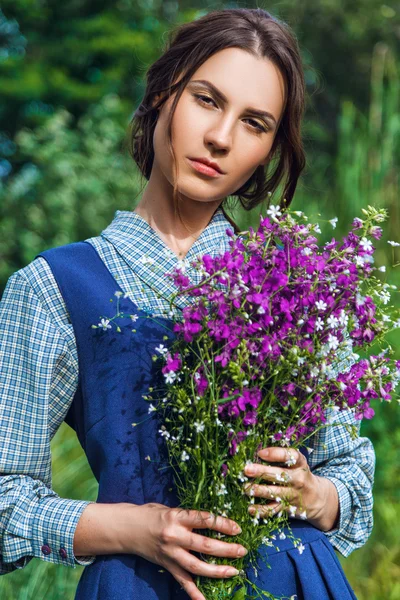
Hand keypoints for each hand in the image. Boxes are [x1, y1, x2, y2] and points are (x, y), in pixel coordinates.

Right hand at [125, 502, 247, 599]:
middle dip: (227, 549)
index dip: (223, 525)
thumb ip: (189, 516)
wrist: (127, 528)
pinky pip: (183, 582)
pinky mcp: (167, 566)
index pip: (205, 520)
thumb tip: (212, 520)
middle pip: (205, 546)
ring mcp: (170, 554)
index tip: (237, 529)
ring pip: (197, 566)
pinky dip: (195, 594)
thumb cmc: (151, 514)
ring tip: (234, 571)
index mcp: (177, 517)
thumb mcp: (170, 508)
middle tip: (242, 550)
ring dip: (217, 570)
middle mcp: (174, 536)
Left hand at [243, 447, 339, 531]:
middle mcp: (298, 479)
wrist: (316, 498)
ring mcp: (293, 494)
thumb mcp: (296, 463)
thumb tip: (256, 453)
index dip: (275, 454)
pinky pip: (274, 510)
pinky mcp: (288, 508)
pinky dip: (261, 510)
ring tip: (246, 488)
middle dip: (262, 472)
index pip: (291, 456)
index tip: (260, 453)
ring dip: (259, 491)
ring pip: (275, 493)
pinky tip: (250, 508)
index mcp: (300, 464)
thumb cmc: (299, 474)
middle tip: (247, 469)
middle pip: (280, 475)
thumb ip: (281, 457)